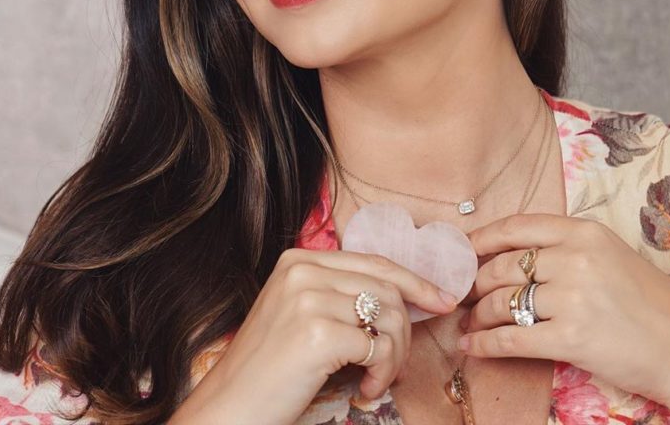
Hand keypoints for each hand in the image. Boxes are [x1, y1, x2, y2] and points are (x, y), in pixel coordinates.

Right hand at [171, 248, 457, 424]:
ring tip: (375, 381)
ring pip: (388, 316)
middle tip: (396, 365)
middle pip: (387, 287)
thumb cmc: (267, 370)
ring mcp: (309, 298)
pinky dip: (382, 373)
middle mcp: (302, 270)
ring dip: (394, 356)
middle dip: (405, 329)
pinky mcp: (318, 332)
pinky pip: (378, 346)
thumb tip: (404, 296)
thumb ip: (339, 294)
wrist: (228, 409)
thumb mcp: (298, 313)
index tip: (441, 299)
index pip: (373, 261)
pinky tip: (364, 391)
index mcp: (298, 259)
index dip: (414, 280)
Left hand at [458, 213, 669, 406]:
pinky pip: (511, 339)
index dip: (483, 237)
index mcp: (586, 232)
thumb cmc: (652, 305)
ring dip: (478, 315)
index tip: (462, 248)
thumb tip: (514, 255)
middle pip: (504, 265)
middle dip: (475, 282)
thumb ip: (568, 249)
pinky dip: (484, 344)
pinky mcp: (571, 338)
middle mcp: (576, 258)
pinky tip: (472, 347)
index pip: (518, 226)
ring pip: (503, 302)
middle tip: (462, 294)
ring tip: (469, 323)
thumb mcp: (612, 256)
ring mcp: (573, 297)